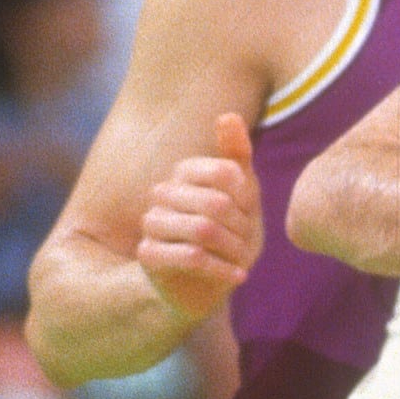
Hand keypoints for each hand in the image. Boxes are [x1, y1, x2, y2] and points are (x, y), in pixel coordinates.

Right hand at [137, 114, 260, 321]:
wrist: (204, 282)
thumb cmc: (228, 231)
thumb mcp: (242, 192)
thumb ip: (236, 154)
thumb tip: (228, 116)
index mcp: (184, 172)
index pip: (226, 173)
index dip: (247, 196)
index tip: (250, 212)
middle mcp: (162, 193)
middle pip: (217, 203)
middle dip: (242, 227)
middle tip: (250, 243)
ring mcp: (152, 223)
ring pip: (204, 230)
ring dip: (234, 248)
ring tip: (243, 259)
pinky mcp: (148, 255)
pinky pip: (191, 257)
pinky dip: (222, 270)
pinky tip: (238, 276)